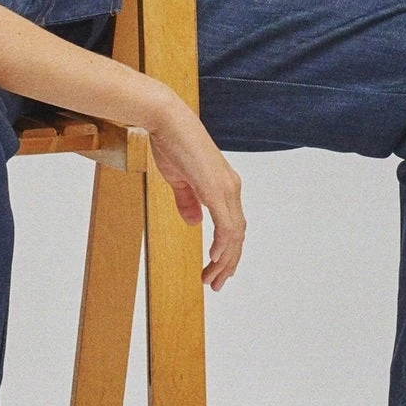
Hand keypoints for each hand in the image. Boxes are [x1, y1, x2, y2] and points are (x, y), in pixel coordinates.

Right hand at [145, 98, 245, 289]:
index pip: (233, 226)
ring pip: (234, 234)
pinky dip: (222, 244)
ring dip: (224, 260)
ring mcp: (227, 188)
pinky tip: (214, 259)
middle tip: (216, 284)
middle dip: (228, 263)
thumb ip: (189, 201)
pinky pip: (226, 224)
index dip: (227, 251)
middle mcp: (231, 188)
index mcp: (224, 186)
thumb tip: (195, 222)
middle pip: (237, 235)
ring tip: (212, 280)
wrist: (167, 121)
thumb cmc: (172, 144)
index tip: (216, 270)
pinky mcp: (217, 188)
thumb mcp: (179, 180)